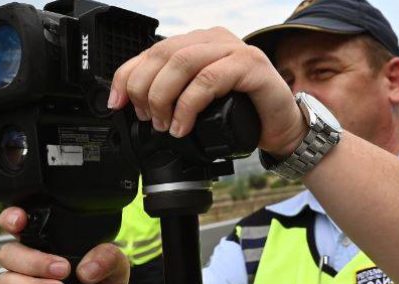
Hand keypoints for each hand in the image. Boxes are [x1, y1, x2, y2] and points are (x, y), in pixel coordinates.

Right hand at [0, 207, 129, 283]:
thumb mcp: (116, 267)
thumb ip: (108, 257)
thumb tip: (87, 270)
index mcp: (45, 242)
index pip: (17, 223)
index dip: (11, 218)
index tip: (20, 224)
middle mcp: (26, 263)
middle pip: (8, 254)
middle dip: (33, 262)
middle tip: (63, 271)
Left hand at [108, 27, 304, 157]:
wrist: (282, 127)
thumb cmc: (242, 114)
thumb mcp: (198, 103)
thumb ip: (173, 95)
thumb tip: (135, 106)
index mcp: (198, 43)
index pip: (151, 51)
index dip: (126, 76)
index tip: (116, 103)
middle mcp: (214, 40)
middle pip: (162, 54)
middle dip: (145, 90)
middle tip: (148, 118)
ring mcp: (234, 49)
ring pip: (182, 62)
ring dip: (164, 97)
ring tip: (165, 124)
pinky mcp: (250, 66)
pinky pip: (209, 79)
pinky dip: (188, 105)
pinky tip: (183, 125)